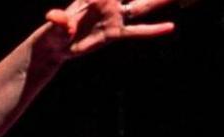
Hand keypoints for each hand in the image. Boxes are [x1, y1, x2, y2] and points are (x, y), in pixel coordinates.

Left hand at [43, 0, 174, 58]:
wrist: (57, 45)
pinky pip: (137, 30)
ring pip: (141, 6)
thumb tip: (54, 17)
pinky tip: (169, 28)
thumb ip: (59, 20)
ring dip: (158, 1)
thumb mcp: (56, 25)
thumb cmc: (55, 31)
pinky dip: (153, 30)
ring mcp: (114, 16)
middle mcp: (108, 2)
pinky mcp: (116, 32)